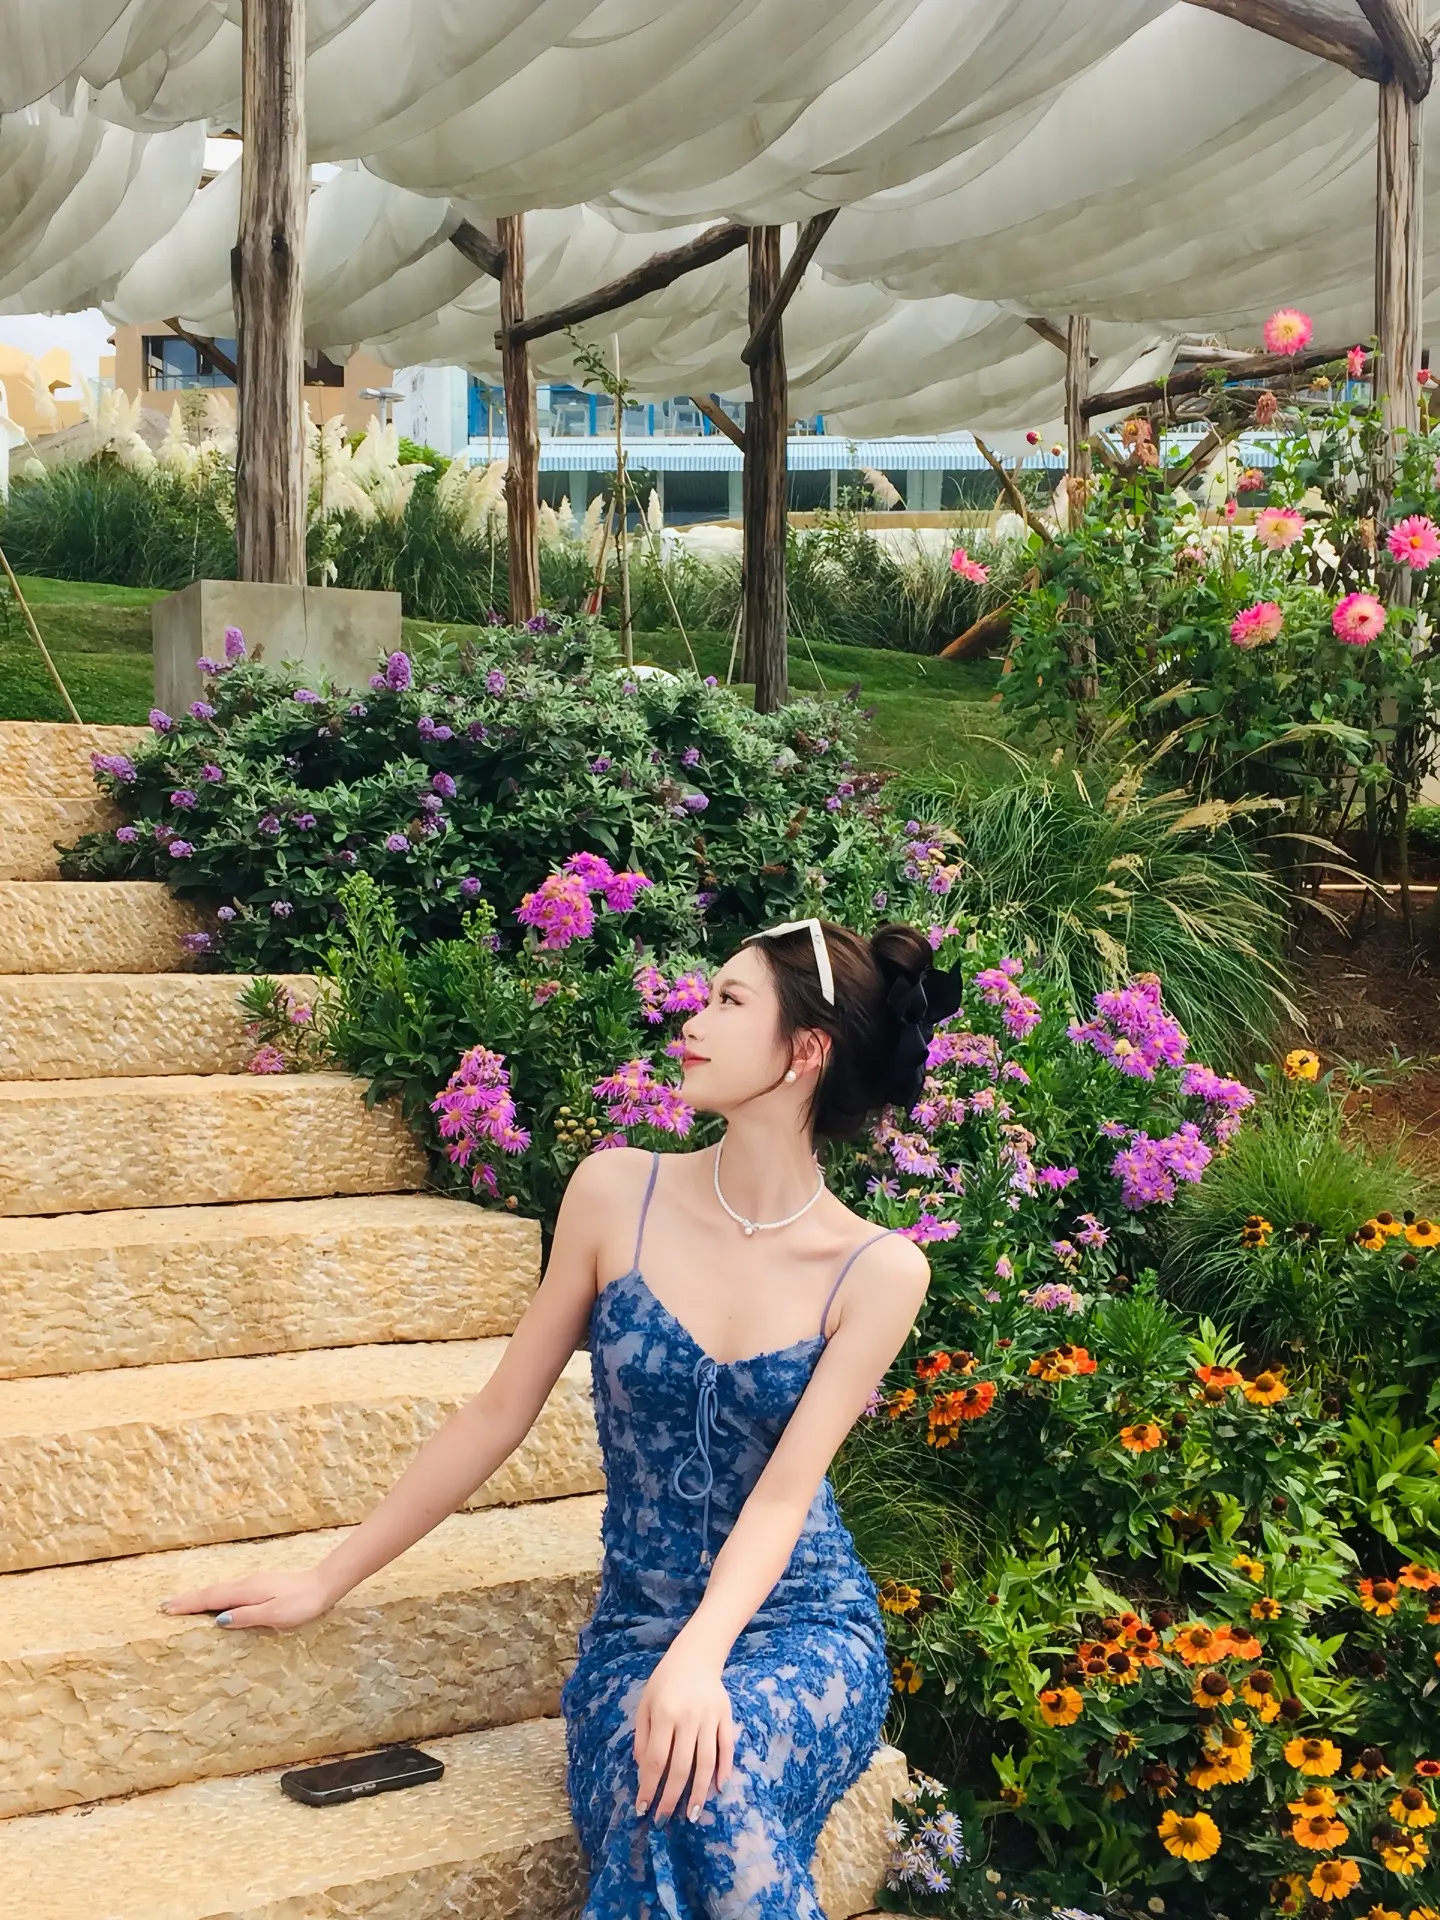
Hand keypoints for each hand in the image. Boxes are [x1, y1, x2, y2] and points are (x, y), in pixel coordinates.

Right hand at [157, 1563, 337, 1630]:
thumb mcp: (274, 1614)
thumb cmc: (301, 1603)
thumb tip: (219, 1620)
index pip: (211, 1599)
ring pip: (219, 1590)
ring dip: (199, 1597)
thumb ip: (246, 1616)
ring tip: (182, 1603)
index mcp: (246, 1591)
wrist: (323, 1585)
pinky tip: (214, 1601)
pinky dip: (214, 1596)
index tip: (166, 1608)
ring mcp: (253, 1582)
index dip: (189, 1605)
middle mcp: (246, 1583)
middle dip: (187, 1599)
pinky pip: (229, 1590)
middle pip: (211, 1592)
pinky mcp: (260, 1585)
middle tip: (164, 1605)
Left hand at [633, 1637, 736, 1825]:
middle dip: (670, 1798)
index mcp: (664, 1714)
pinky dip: (725, 1770)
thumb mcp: (645, 1703)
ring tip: (691, 1815)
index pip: (655, 1759)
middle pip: (680, 1767)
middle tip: (663, 1819)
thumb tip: (642, 1770)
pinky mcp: (727, 1716)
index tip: (643, 1808)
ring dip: (698, 1792)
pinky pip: (727, 1748)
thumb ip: (642, 1736)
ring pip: (706, 1763)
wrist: (696, 1655)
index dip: (648, 1787)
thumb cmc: (665, 1681)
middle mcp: (688, 1718)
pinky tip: (718, 1789)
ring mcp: (710, 1718)